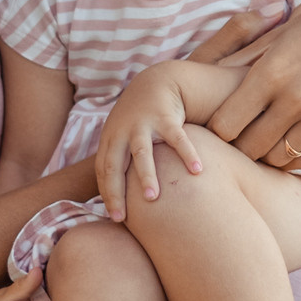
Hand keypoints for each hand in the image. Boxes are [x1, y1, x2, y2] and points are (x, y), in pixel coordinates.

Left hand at [94, 64, 207, 221]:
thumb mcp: (122, 136)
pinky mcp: (166, 117)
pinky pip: (177, 138)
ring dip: (146, 175)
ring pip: (142, 152)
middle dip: (117, 191)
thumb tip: (118, 198)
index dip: (107, 194)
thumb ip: (119, 161)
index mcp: (110, 140)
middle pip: (114, 164)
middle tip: (123, 217)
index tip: (116, 218)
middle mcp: (122, 132)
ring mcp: (143, 124)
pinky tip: (197, 170)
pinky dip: (187, 153)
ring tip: (153, 198)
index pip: (103, 171)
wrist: (155, 82)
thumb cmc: (138, 119)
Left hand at [202, 0, 300, 168]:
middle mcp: (295, 98)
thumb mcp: (276, 34)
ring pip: (278, 157)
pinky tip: (288, 142)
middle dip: (239, 146)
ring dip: (266, 154)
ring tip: (263, 140)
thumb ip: (242, 61)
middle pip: (249, 148)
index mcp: (271, 73)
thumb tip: (208, 78)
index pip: (226, 125)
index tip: (220, 124)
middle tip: (238, 138)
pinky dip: (293, 156)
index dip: (218, 129)